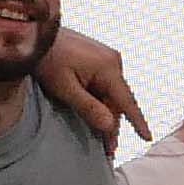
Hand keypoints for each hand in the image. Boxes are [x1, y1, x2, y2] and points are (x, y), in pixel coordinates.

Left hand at [42, 25, 150, 151]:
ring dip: (105, 112)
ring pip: (110, 94)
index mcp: (108, 67)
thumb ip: (88, 107)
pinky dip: (100, 100)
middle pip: (117, 101)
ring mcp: (107, 57)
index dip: (138, 122)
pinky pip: (104, 84)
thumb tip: (110, 126)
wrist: (36, 34)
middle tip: (107, 150)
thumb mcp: (64, 87)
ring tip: (99, 135)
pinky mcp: (99, 58)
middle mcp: (113, 60)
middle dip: (112, 124)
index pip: (127, 101)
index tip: (147, 138)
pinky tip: (93, 111)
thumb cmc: (47, 59)